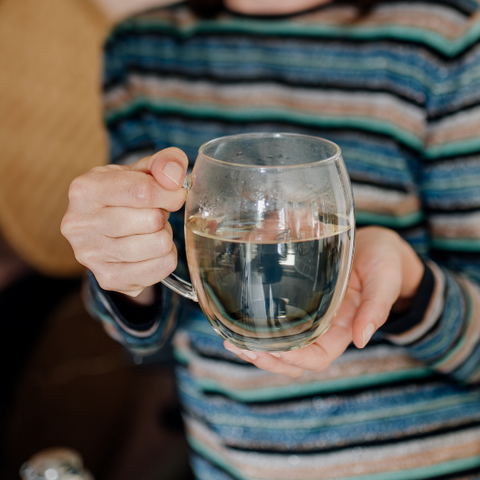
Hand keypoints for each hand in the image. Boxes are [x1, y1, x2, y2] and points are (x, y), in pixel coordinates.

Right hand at [61, 148, 188, 297]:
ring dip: (164, 237)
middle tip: (154, 214)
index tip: (176, 193)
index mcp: (84, 189)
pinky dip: (166, 258)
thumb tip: (175, 177)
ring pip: (159, 245)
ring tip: (150, 231)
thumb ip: (165, 163)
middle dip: (164, 216)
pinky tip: (151, 251)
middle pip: (152, 220)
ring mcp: (90, 256)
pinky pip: (161, 268)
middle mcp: (79, 224)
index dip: (170, 193)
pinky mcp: (108, 279)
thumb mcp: (142, 170)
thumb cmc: (126, 195)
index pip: (142, 191)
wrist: (106, 232)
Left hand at [224, 226, 424, 376]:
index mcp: (345, 329)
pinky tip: (238, 318)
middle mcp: (324, 328)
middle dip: (266, 359)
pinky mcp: (300, 299)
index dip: (295, 359)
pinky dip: (257, 325)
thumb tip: (362, 339)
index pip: (317, 357)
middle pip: (293, 359)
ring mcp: (310, 315)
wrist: (378, 245)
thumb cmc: (384, 262)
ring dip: (256, 348)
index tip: (273, 349)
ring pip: (281, 345)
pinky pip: (277, 320)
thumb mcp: (384, 280)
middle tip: (238, 347)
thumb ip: (376, 307)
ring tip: (231, 341)